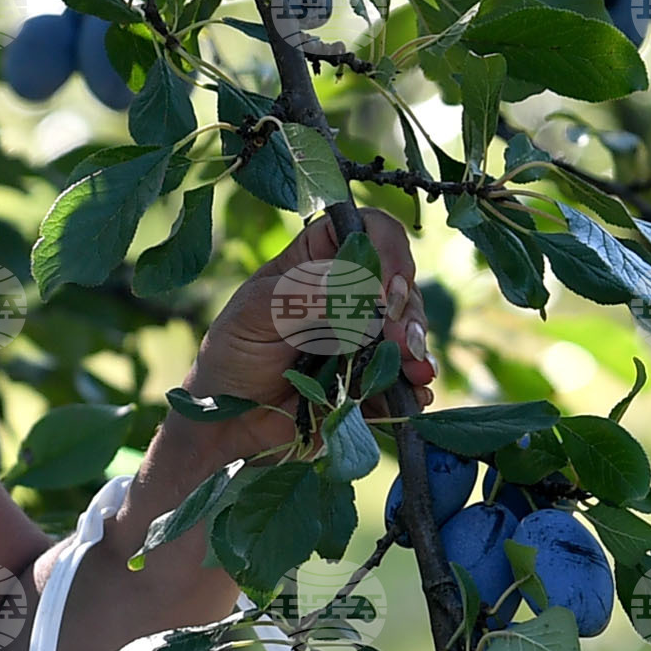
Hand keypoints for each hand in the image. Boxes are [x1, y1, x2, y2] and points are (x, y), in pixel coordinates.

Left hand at [185, 204, 437, 420]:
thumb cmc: (234, 353)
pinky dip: (414, 384)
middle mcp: (349, 291)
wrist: (233, 420)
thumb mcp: (253, 314)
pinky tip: (414, 394)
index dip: (385, 249)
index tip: (383, 289)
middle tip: (399, 339)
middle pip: (399, 280)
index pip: (366, 230)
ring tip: (414, 369)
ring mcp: (365, 334)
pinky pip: (406, 374)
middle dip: (407, 307)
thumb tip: (353, 283)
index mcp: (317, 260)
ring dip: (418, 345)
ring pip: (410, 325)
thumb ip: (300, 294)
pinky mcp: (373, 374)